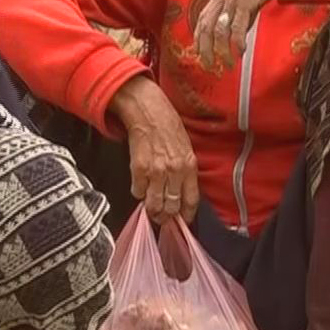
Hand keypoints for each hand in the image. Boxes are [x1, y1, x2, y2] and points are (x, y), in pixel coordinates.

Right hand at [109, 76, 199, 224]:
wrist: (147, 110)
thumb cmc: (167, 124)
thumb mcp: (186, 146)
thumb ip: (185, 170)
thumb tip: (180, 192)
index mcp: (189, 165)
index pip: (191, 200)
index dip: (187, 215)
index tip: (183, 219)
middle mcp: (174, 171)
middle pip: (172, 207)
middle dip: (167, 216)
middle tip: (163, 216)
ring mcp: (155, 172)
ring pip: (154, 205)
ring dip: (152, 209)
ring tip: (151, 207)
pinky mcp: (138, 169)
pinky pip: (137, 193)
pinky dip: (138, 192)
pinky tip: (141, 185)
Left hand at [193, 0, 279, 68]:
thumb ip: (240, 14)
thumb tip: (237, 37)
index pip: (202, 18)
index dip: (199, 38)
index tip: (200, 54)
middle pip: (206, 26)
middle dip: (206, 49)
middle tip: (210, 65)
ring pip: (220, 29)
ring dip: (222, 50)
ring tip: (228, 63)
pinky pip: (237, 25)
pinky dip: (236, 41)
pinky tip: (240, 51)